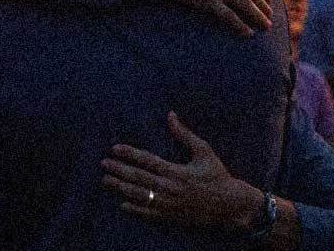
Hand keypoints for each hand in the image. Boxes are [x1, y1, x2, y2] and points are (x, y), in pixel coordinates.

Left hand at [101, 111, 262, 233]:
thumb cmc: (218, 176)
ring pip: (140, 196)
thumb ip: (185, 134)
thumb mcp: (204, 151)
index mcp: (177, 171)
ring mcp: (169, 205)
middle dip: (119, 171)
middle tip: (103, 164)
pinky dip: (135, 210)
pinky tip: (123, 205)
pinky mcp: (171, 217)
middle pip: (138, 179)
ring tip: (105, 181)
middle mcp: (170, 189)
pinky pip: (149, 214)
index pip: (148, 160)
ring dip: (121, 188)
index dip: (129, 154)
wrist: (231, 207)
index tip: (114, 148)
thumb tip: (170, 115)